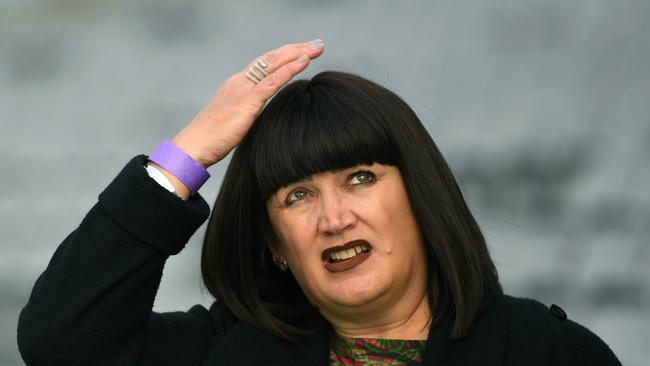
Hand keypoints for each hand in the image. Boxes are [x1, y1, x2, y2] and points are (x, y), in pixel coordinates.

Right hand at [170, 40, 324, 167]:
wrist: (194, 146)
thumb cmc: (211, 140)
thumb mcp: (233, 121)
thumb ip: (247, 114)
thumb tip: (259, 119)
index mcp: (236, 85)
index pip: (264, 64)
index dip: (284, 55)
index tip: (303, 51)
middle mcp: (240, 81)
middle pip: (271, 58)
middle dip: (295, 48)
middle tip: (316, 43)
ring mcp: (243, 89)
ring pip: (274, 64)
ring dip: (298, 53)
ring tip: (316, 47)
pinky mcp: (247, 101)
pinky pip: (273, 81)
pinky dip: (290, 69)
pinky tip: (304, 61)